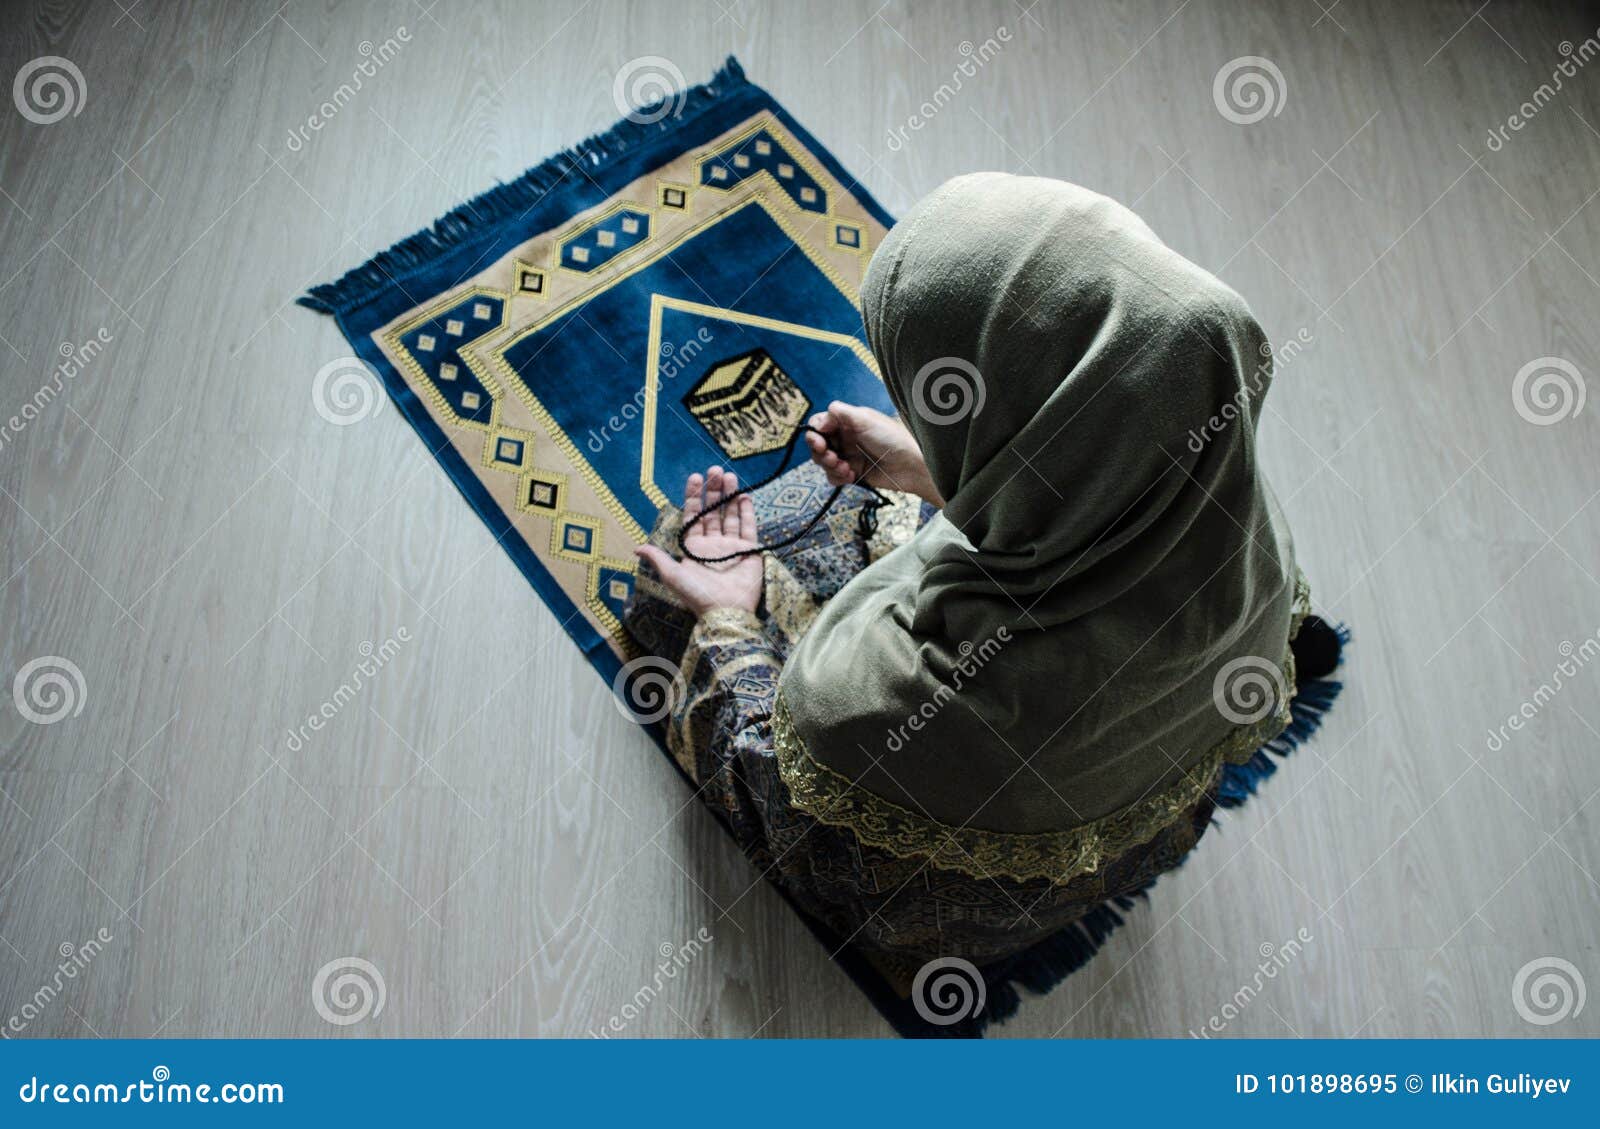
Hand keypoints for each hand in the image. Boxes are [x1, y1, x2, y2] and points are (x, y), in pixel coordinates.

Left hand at [634, 467, 763, 616]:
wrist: (726, 611)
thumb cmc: (698, 595)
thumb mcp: (673, 576)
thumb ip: (658, 558)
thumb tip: (636, 547)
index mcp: (694, 547)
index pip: (693, 516)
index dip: (693, 497)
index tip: (695, 477)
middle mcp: (713, 544)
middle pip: (712, 511)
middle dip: (713, 491)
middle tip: (715, 470)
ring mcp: (732, 546)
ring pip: (730, 515)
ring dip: (730, 495)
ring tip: (729, 476)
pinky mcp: (750, 551)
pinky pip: (749, 527)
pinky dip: (747, 511)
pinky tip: (744, 495)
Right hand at [805, 401, 942, 505]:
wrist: (912, 465)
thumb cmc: (892, 437)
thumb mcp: (865, 419)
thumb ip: (841, 413)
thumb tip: (821, 417)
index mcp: (847, 421)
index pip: (820, 424)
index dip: (815, 433)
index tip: (820, 441)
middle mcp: (845, 437)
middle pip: (818, 445)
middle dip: (821, 452)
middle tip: (831, 457)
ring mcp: (849, 456)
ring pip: (824, 462)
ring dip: (830, 466)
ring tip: (845, 468)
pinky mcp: (853, 473)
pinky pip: (834, 477)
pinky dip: (838, 478)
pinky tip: (851, 476)